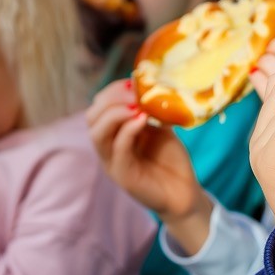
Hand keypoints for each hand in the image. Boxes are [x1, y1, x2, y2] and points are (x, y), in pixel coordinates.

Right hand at [86, 80, 206, 224]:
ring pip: (97, 133)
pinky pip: (117, 149)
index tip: (133, 82)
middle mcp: (107, 147)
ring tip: (136, 106)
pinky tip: (142, 120)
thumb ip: (149, 110)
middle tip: (134, 94)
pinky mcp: (122, 176)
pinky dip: (127, 130)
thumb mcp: (159, 127)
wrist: (183, 192)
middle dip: (110, 99)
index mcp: (112, 134)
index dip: (112, 91)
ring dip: (115, 113)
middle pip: (92, 117)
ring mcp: (112, 162)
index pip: (98, 107)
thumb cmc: (170, 159)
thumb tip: (147, 85)